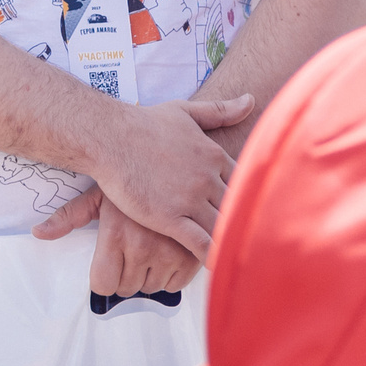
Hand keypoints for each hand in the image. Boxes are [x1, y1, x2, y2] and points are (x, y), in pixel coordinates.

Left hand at [33, 191, 200, 298]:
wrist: (178, 165)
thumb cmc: (132, 180)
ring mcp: (170, 252)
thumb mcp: (98, 196)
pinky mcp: (193, 254)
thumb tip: (37, 232)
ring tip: (152, 250)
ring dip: (149, 277)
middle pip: (126, 289)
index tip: (111, 266)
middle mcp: (143, 246)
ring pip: (151, 289)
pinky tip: (170, 253)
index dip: (105, 278)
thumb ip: (68, 217)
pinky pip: (175, 285)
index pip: (103, 285)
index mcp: (116, 234)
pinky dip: (172, 275)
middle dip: (127, 276)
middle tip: (133, 252)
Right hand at [50, 93, 251, 259]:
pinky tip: (218, 265)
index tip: (253, 210)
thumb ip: (220, 110)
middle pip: (236, 208)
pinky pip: (199, 242)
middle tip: (254, 239)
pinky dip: (212, 254)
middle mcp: (207, 179)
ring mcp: (189, 199)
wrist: (111, 137)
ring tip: (241, 256)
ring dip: (231, 240)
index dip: (247, 198)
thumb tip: (250, 100)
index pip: (243, 183)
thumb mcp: (186, 111)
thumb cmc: (144, 123)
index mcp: (214, 156)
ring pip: (222, 226)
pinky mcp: (169, 217)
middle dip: (244, 223)